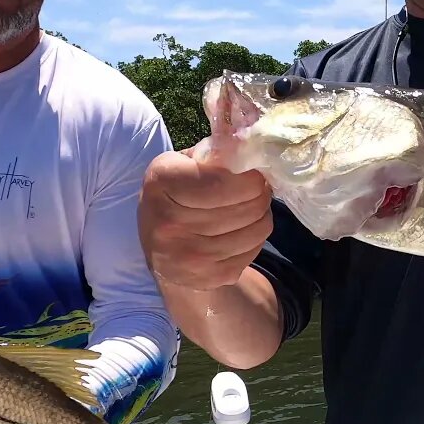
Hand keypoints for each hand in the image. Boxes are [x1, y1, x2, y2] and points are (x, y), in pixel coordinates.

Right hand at [137, 145, 273, 290]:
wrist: (162, 251)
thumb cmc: (177, 195)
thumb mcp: (183, 164)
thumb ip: (215, 153)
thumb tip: (255, 146)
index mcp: (161, 183)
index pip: (224, 182)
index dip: (250, 177)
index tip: (254, 174)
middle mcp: (168, 223)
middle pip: (248, 206)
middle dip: (261, 194)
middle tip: (258, 190)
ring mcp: (187, 256)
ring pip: (257, 229)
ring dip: (261, 215)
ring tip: (250, 209)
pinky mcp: (208, 278)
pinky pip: (254, 251)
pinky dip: (255, 239)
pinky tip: (240, 231)